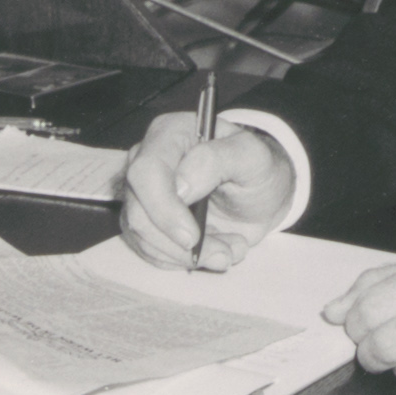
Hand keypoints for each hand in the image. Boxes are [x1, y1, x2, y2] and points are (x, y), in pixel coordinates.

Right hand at [121, 112, 295, 271]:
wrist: (258, 196)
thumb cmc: (256, 169)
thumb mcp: (253, 157)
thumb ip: (219, 159)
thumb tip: (182, 184)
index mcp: (170, 133)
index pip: (147, 172)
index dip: (164, 208)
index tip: (193, 236)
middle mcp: (147, 160)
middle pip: (138, 212)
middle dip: (179, 243)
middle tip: (224, 252)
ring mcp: (142, 193)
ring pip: (142, 237)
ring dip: (187, 255)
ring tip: (228, 250)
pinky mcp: (145, 220)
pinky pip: (150, 251)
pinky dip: (183, 260)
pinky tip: (214, 250)